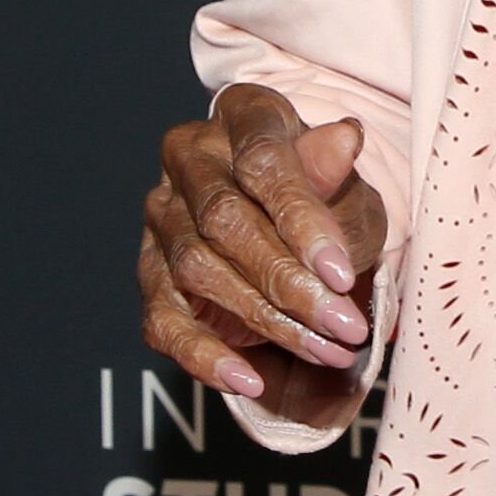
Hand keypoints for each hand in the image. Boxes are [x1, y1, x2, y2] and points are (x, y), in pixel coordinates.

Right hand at [137, 86, 392, 434]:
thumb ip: (337, 173)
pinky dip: (204, 357)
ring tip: (327, 351)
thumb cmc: (325, 194)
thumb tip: (344, 139)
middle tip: (345, 325)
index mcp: (241, 116)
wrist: (289, 221)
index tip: (341, 272)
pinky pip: (162, 321)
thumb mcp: (346, 181)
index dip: (301, 220)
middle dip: (289, 282)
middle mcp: (190, 160)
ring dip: (267, 321)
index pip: (262, 163)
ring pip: (198, 271)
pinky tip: (249, 379)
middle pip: (225, 221)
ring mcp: (162, 218)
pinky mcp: (150, 275)